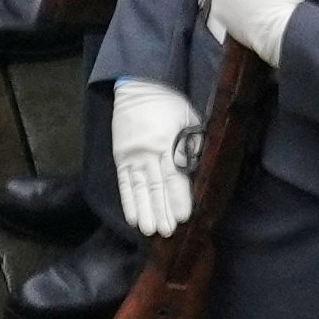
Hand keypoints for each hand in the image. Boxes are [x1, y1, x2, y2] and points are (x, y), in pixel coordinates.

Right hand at [112, 78, 201, 235]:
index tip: (184, 217)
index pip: (173, 175)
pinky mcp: (120, 156)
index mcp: (166, 142)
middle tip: (167, 231)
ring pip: (138, 187)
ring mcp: (131, 155)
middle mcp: (146, 152)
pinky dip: (127, 200)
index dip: (178, 197)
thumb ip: (193, 146)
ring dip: (144, 210)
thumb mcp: (190, 120)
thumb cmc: (170, 105)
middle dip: (162, 210)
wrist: (138, 87)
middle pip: (155, 185)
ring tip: (149, 229)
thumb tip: (198, 172)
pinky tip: (132, 216)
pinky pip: (124, 182)